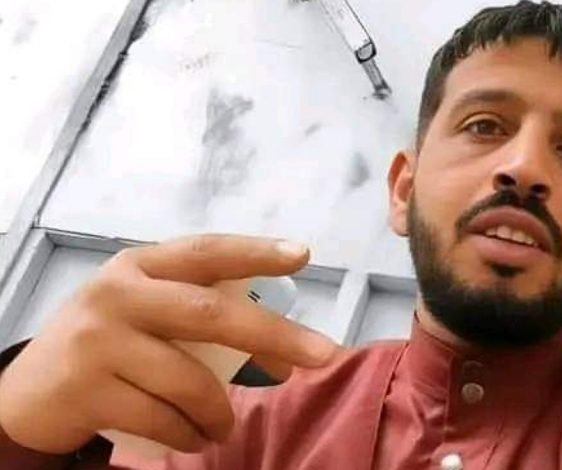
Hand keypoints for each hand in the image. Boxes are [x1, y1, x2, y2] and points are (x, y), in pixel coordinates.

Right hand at [0, 234, 338, 453]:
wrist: (30, 392)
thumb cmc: (111, 345)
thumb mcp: (150, 318)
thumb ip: (208, 326)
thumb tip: (286, 360)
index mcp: (141, 266)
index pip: (206, 251)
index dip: (255, 251)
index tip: (301, 254)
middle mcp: (118, 293)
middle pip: (209, 313)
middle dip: (273, 336)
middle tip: (323, 355)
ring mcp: (99, 340)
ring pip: (189, 379)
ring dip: (220, 412)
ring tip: (223, 428)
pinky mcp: (87, 389)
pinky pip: (161, 418)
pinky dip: (189, 435)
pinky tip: (194, 439)